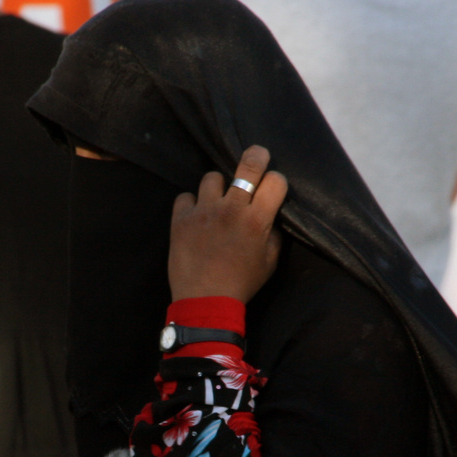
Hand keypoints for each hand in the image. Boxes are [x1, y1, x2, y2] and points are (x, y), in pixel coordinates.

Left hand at [168, 145, 286, 303]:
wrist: (205, 301)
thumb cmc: (241, 284)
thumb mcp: (269, 263)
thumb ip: (273, 235)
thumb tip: (270, 218)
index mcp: (256, 220)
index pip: (275, 181)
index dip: (276, 181)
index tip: (272, 187)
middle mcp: (231, 209)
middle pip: (248, 165)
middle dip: (256, 156)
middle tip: (257, 155)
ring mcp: (204, 211)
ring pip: (212, 177)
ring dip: (218, 187)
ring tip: (218, 200)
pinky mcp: (181, 219)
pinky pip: (185, 196)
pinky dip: (191, 204)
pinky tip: (195, 216)